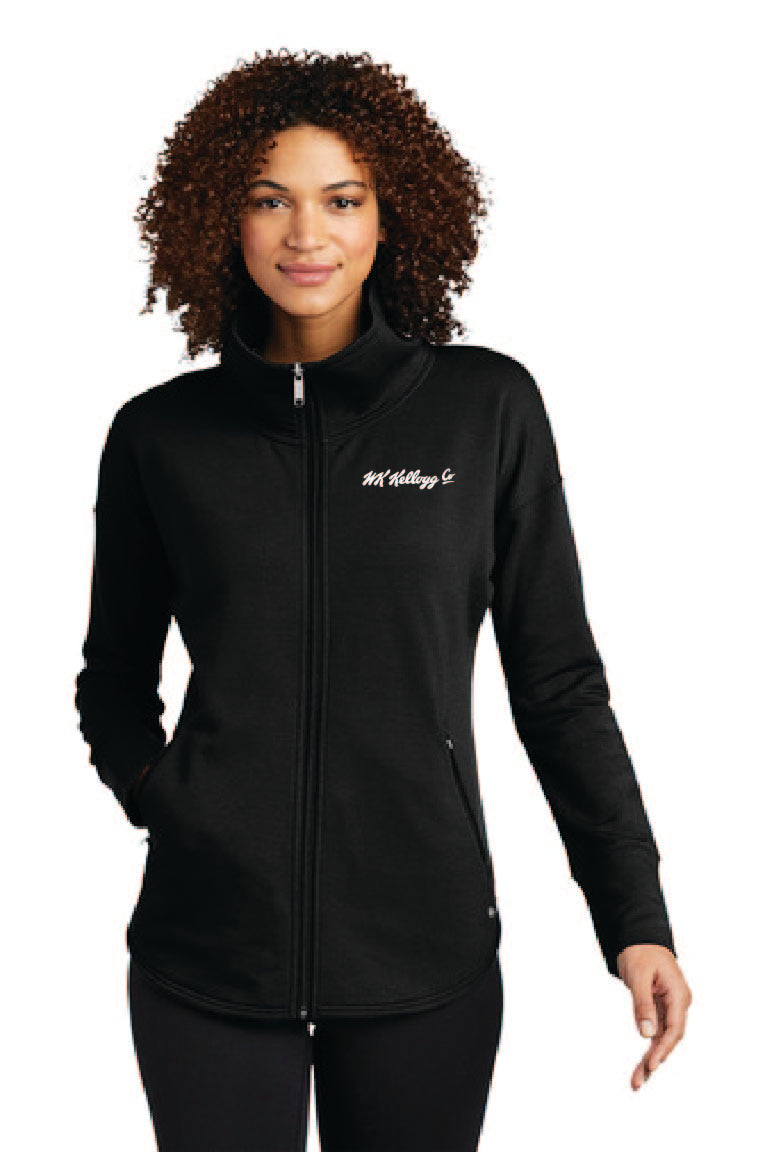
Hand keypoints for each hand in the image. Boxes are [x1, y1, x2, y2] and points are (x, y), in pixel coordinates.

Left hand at [616, 944, 691, 1091]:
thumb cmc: (640, 951)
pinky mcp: (660, 1008)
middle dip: (654, 1060)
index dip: (663, 1048)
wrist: (639, 937)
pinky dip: (648, 1046)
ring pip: (662, 1038)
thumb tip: (646, 1034)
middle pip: (669, 1038)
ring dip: (650, 1058)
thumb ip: (643, 1004)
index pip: (674, 1028)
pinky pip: (656, 1031)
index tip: (651, 1064)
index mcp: (678, 995)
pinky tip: (642, 1064)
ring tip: (637, 1080)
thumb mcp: (638, 975)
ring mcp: (670, 1007)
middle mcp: (677, 1003)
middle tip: (639, 1081)